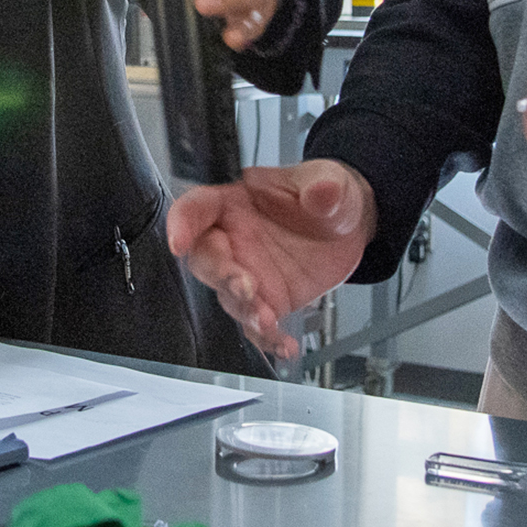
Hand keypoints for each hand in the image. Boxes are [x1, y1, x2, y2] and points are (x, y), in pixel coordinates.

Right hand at [167, 159, 377, 358]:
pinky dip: (267, 339)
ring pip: (228, 296)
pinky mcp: (265, 301)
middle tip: (244, 286)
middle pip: (205, 258)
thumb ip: (325, 185)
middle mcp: (233, 239)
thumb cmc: (325, 196)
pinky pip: (256, 326)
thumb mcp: (333, 181)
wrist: (346, 230)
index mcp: (236, 201)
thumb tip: (323, 189)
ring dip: (244, 310)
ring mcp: (246, 273)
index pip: (197, 207)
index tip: (179, 241)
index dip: (182, 222)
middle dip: (219, 275)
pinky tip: (284, 344)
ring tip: (266, 318)